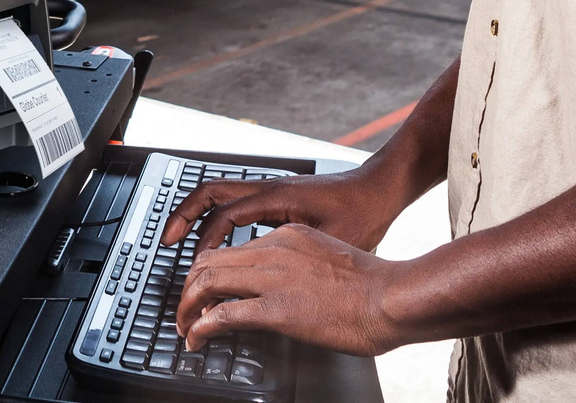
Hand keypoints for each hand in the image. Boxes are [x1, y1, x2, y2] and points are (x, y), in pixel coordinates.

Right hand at [159, 166, 405, 253]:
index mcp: (277, 197)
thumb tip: (264, 280)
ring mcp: (272, 189)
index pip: (224, 216)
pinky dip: (219, 216)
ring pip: (221, 193)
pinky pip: (236, 201)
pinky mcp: (279, 196)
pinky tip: (220, 238)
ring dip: (198, 214)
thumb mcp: (329, 241)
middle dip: (184, 216)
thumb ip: (294, 259)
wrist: (382, 188)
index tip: (197, 269)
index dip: (206, 243)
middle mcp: (269, 188)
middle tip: (167, 241)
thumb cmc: (364, 212)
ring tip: (182, 238)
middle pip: (210, 192)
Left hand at [174, 224, 402, 355]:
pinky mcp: (276, 308)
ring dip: (187, 308)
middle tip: (185, 310)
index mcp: (286, 236)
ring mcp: (272, 278)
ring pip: (208, 283)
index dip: (209, 270)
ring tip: (184, 327)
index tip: (205, 289)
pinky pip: (223, 315)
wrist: (391, 297)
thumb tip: (284, 285)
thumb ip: (298, 263)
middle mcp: (272, 250)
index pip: (232, 248)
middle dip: (189, 288)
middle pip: (209, 261)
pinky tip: (196, 339)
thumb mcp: (326, 258)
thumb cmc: (372, 285)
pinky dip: (201, 327)